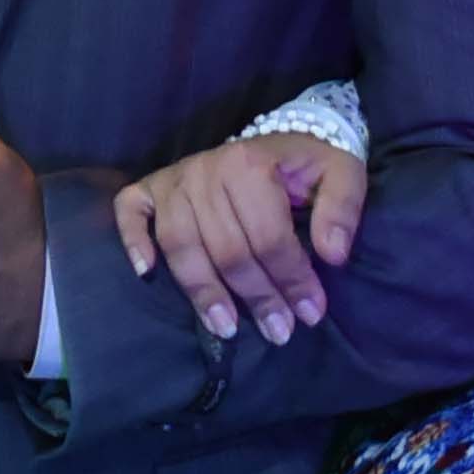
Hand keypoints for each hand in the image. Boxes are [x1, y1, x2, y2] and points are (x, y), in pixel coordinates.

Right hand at [114, 134, 366, 343]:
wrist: (277, 140)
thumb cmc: (307, 164)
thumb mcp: (342, 172)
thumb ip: (342, 208)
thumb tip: (332, 255)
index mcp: (250, 163)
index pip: (268, 236)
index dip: (291, 280)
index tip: (310, 315)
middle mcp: (206, 169)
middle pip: (227, 249)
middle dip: (256, 297)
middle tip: (278, 332)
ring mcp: (174, 179)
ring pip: (182, 245)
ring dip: (202, 290)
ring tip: (225, 328)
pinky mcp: (151, 187)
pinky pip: (131, 212)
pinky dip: (133, 241)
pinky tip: (145, 273)